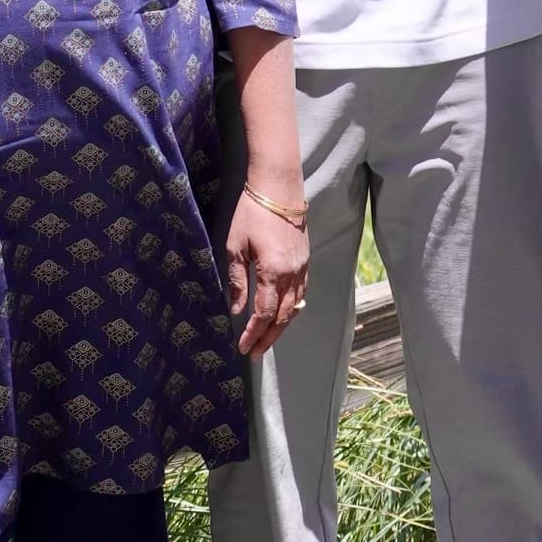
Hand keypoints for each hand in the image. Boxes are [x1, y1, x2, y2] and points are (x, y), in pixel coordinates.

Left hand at [225, 190, 309, 359]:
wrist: (279, 187)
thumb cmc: (252, 213)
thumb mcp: (236, 246)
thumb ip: (238, 281)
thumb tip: (236, 309)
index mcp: (273, 272)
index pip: (263, 314)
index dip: (253, 333)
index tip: (242, 347)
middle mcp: (292, 275)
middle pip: (282, 318)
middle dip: (268, 338)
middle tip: (255, 353)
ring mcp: (302, 269)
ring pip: (294, 309)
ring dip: (280, 327)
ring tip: (266, 340)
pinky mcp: (306, 261)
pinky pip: (300, 295)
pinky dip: (291, 310)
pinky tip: (282, 315)